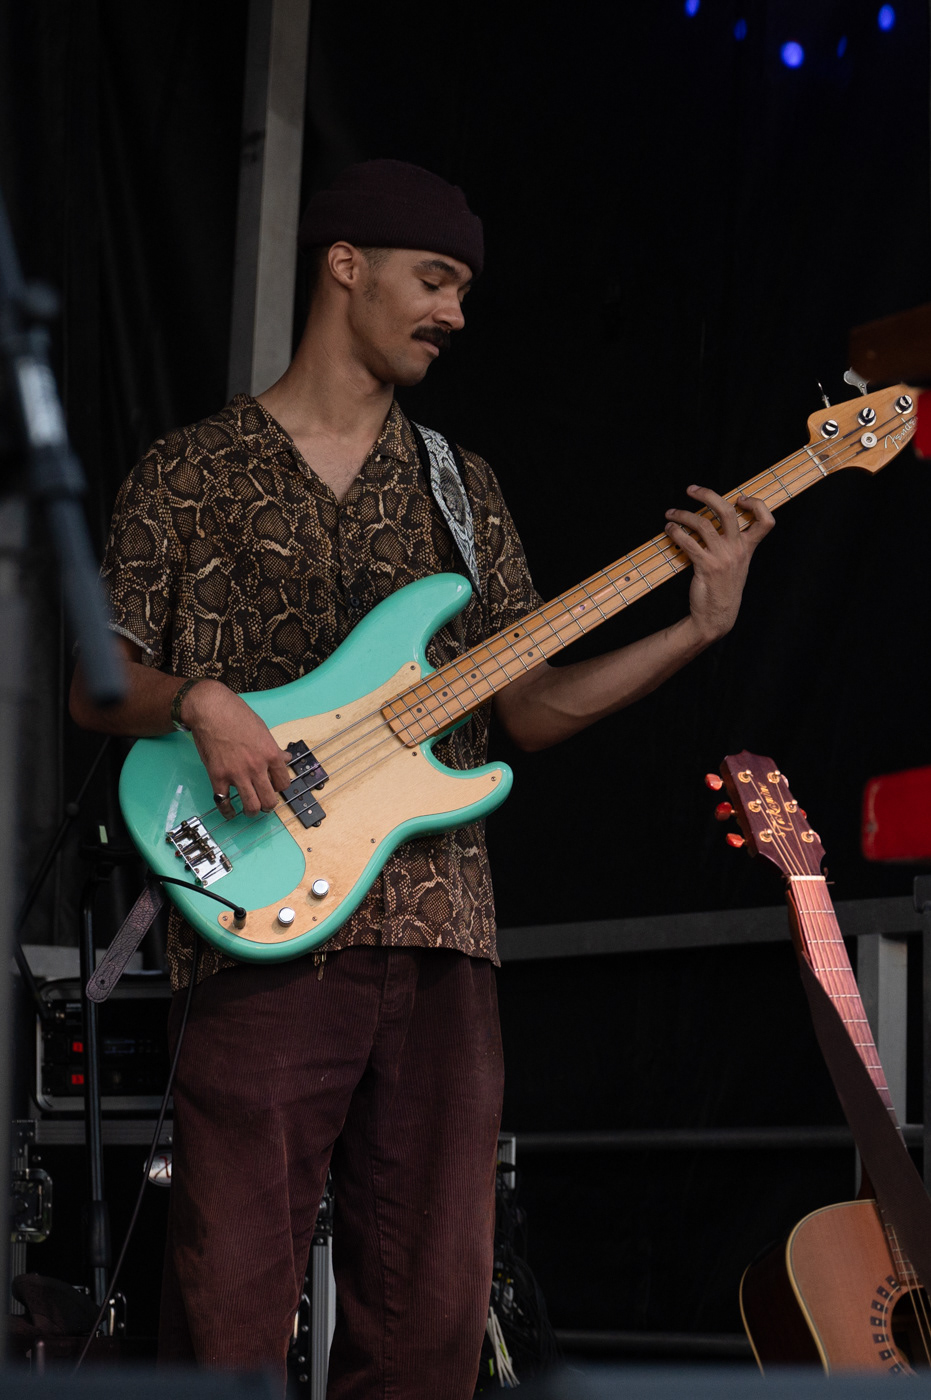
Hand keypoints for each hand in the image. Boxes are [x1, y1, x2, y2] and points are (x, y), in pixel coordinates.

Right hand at [180, 680, 291, 817]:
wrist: (212, 710)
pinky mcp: (218, 776)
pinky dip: (228, 811)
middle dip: (268, 806)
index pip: (284, 783)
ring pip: (251, 806)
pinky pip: (224, 803)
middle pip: (269, 800)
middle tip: (265, 804)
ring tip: (250, 810)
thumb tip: (285, 758)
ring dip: (252, 811)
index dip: (280, 788)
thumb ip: (273, 748)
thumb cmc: (237, 715)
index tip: (275, 788)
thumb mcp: (263, 729)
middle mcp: (257, 767)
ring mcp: (237, 774)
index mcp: (271, 754)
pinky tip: (230, 811)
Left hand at [664, 485, 774, 643]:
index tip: (738, 498)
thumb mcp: (737, 564)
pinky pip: (688, 542)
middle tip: (690, 489)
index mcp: (748, 548)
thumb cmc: (724, 587)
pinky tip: (669, 530)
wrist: (717, 616)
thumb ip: (734, 544)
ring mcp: (722, 557)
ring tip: (671, 514)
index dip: (756, 504)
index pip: (766, 521)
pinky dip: (676, 532)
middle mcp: (737, 550)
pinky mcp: (705, 566)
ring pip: (702, 523)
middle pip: (727, 511)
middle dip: (707, 494)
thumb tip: (716, 520)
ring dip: (682, 514)